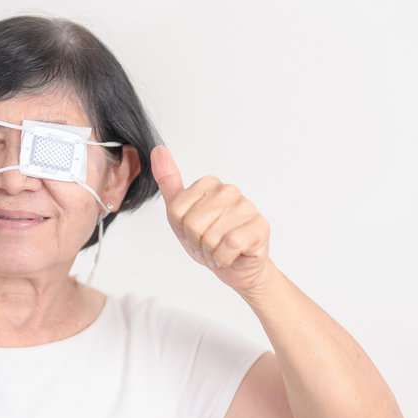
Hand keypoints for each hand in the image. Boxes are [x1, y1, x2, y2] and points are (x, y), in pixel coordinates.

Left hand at [150, 145, 271, 296]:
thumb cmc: (209, 241)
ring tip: (221, 249)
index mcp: (209, 184)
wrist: (234, 267)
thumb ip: (169, 182)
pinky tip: (233, 254)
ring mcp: (246, 207)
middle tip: (209, 244)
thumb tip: (158, 150)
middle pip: (193, 223)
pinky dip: (225, 258)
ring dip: (212, 252)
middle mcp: (229, 191)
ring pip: (211, 236)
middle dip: (197, 242)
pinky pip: (230, 245)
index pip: (177, 210)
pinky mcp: (259, 226)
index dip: (182, 229)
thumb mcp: (179, 214)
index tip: (195, 233)